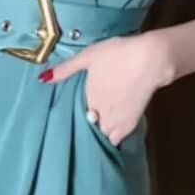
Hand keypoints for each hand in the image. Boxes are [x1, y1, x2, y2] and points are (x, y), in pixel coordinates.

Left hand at [38, 30, 174, 145]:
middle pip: (88, 129)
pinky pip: (117, 140)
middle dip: (86, 127)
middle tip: (85, 121)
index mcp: (87, 100)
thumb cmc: (118, 54)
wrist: (152, 59)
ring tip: (98, 127)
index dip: (73, 116)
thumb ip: (65, 69)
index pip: (74, 117)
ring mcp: (116, 122)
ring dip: (98, 134)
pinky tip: (110, 132)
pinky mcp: (131, 124)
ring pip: (102, 137)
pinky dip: (112, 139)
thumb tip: (41, 79)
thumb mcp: (88, 56)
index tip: (73, 113)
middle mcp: (100, 115)